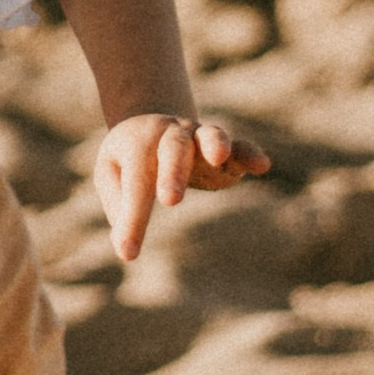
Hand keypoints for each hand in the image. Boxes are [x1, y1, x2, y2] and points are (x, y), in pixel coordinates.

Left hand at [94, 112, 269, 264]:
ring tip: (219, 158)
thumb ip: (118, 203)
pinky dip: (250, 153)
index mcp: (138, 144)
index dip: (132, 220)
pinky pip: (240, 147)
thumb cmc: (129, 157)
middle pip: (173, 149)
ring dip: (215, 145)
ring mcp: (199, 139)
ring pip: (209, 135)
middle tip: (169, 200)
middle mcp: (170, 135)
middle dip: (173, 173)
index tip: (128, 253)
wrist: (152, 121)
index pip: (136, 185)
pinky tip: (262, 165)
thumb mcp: (111, 172)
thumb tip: (124, 243)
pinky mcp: (226, 152)